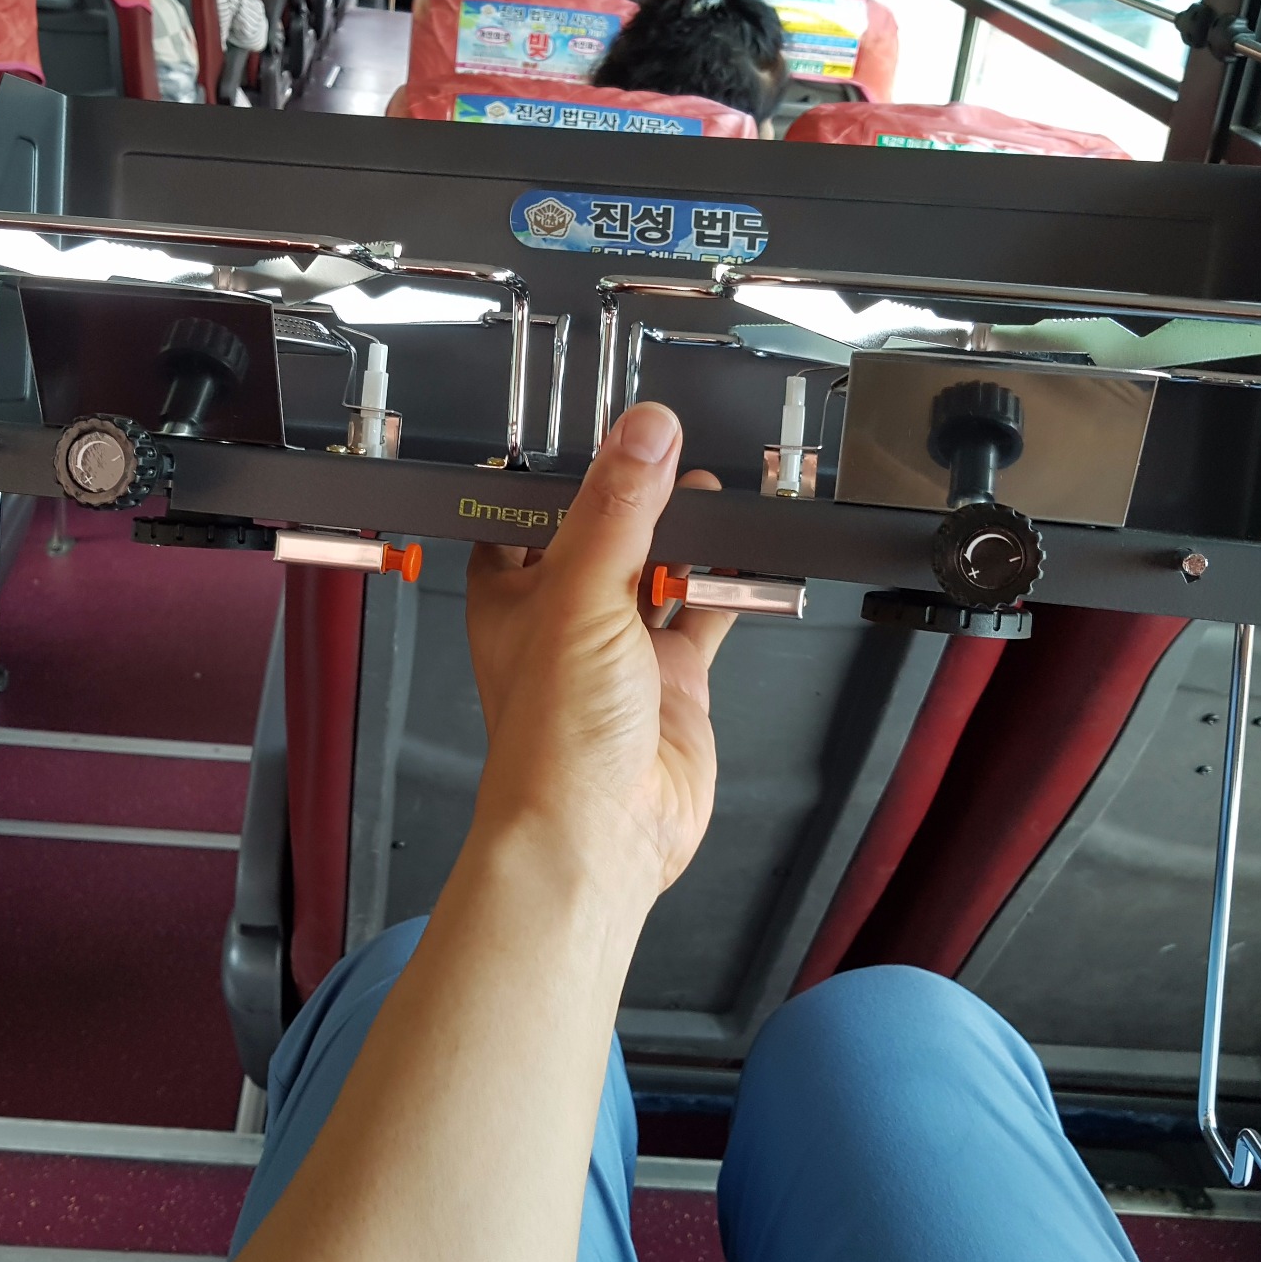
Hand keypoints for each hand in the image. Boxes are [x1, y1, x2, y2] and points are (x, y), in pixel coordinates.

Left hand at [465, 402, 732, 905]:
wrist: (600, 834)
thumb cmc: (554, 738)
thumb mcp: (580, 595)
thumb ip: (618, 508)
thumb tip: (645, 431)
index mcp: (512, 593)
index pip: (534, 511)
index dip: (567, 471)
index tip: (607, 426)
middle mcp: (565, 618)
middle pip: (606, 535)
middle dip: (642, 497)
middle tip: (676, 450)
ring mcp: (623, 650)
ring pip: (659, 571)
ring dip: (688, 535)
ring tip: (718, 489)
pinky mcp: (674, 680)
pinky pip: (706, 616)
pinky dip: (729, 587)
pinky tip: (748, 557)